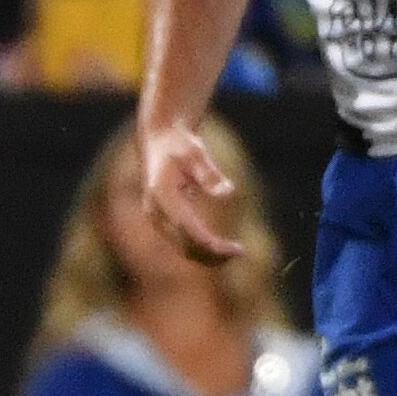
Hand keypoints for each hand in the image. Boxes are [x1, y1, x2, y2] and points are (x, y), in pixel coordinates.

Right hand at [138, 118, 244, 261]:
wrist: (159, 140)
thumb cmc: (180, 143)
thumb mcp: (196, 153)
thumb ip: (210, 174)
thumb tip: (228, 193)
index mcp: (162, 196)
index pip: (188, 231)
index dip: (212, 245)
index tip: (236, 249)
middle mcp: (155, 212)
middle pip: (185, 246)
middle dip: (213, 254)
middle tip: (240, 252)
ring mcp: (156, 219)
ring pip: (183, 248)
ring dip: (208, 255)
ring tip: (235, 252)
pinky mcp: (162, 221)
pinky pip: (182, 243)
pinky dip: (202, 248)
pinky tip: (222, 247)